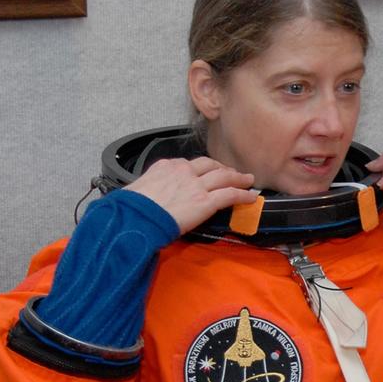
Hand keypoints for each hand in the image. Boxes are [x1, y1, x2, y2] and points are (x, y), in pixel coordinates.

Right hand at [126, 157, 256, 234]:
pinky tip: (251, 197)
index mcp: (166, 166)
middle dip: (222, 168)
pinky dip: (243, 195)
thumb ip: (154, 187)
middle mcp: (183, 171)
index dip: (202, 168)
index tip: (207, 172)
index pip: (189, 164)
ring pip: (224, 176)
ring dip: (238, 177)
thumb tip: (155, 196)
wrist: (134, 217)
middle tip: (232, 172)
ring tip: (248, 180)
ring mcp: (196, 185)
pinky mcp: (205, 201)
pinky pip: (230, 194)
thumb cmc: (131, 208)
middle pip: (209, 164)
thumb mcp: (139, 189)